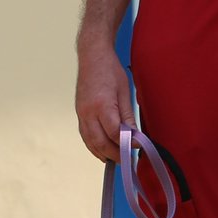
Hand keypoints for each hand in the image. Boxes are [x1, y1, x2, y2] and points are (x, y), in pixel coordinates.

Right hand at [76, 40, 133, 162]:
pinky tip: (103, 151)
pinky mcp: (79, 114)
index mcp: (102, 105)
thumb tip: (134, 136)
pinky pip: (85, 135)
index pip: (115, 132)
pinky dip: (94, 146)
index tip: (139, 147)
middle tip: (128, 161)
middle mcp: (88, 112)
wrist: (92, 57)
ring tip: (117, 160)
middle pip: (100, 142)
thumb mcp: (125, 92)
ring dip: (103, 153)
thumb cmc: (111, 71)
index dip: (128, 143)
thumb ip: (127, 116)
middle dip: (115, 154)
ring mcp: (81, 114)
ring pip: (90, 142)